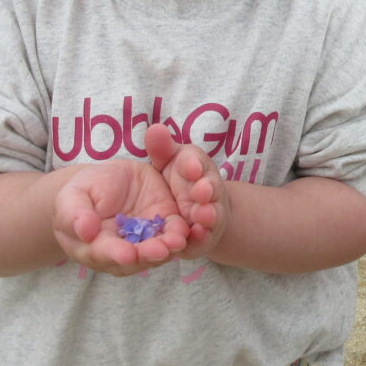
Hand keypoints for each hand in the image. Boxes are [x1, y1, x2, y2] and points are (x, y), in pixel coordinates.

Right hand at [53, 160, 190, 275]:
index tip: (127, 254)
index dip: (116, 254)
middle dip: (148, 255)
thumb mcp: (72, 198)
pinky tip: (191, 229)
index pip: (104, 254)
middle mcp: (123, 250)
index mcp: (94, 247)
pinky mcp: (164, 223)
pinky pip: (174, 231)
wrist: (108, 178)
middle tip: (159, 250)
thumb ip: (75, 215)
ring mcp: (146, 239)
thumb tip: (84, 231)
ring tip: (177, 241)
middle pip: (135, 258)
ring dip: (168, 247)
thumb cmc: (83, 192)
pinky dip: (183, 232)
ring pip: (158, 249)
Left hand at [145, 124, 229, 259]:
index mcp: (196, 167)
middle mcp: (207, 189)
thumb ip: (162, 148)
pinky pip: (203, 237)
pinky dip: (202, 236)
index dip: (193, 164)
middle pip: (209, 187)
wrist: (198, 214)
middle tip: (202, 190)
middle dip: (206, 188)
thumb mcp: (169, 163)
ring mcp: (208, 213)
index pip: (196, 161)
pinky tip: (197, 235)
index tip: (190, 165)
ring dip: (208, 213)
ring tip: (203, 215)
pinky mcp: (203, 237)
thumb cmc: (180, 182)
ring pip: (210, 213)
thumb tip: (155, 128)